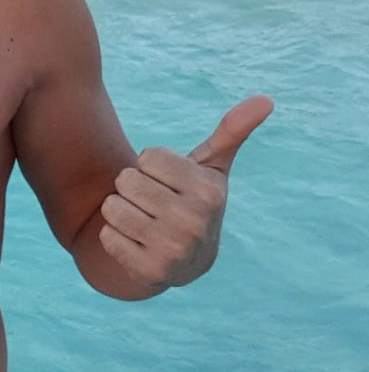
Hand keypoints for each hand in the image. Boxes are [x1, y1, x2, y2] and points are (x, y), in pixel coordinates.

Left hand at [98, 95, 273, 290]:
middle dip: (130, 187)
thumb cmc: (193, 200)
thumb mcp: (211, 168)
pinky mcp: (149, 272)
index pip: (148, 156)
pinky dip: (112, 236)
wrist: (185, 260)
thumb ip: (231, 131)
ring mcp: (173, 250)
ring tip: (140, 219)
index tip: (165, 180)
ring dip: (118, 210)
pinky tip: (134, 242)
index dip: (149, 165)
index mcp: (208, 191)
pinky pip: (105, 236)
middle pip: (125, 180)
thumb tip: (266, 99)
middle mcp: (194, 222)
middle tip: (150, 201)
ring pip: (111, 207)